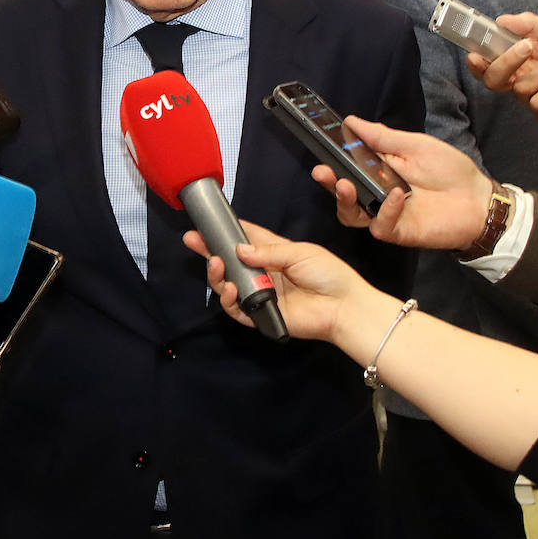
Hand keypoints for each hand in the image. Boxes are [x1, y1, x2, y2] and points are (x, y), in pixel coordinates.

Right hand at [184, 220, 371, 344]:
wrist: (344, 306)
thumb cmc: (329, 275)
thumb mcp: (300, 252)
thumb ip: (267, 251)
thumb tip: (239, 249)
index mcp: (274, 252)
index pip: (245, 239)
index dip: (226, 232)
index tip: (207, 224)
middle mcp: (264, 273)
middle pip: (230, 262)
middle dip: (210, 251)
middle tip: (193, 240)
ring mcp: (261, 294)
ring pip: (228, 285)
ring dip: (218, 275)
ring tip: (216, 265)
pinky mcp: (261, 315)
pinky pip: (237, 309)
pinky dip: (230, 299)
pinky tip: (232, 289)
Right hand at [310, 116, 492, 250]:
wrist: (479, 199)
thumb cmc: (449, 170)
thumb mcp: (415, 145)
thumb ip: (382, 137)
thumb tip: (350, 120)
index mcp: (377, 171)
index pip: (346, 166)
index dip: (331, 160)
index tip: (321, 149)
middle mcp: (376, 194)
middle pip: (343, 193)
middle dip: (329, 183)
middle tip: (322, 171)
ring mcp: (385, 215)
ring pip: (352, 214)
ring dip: (345, 200)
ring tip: (345, 185)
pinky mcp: (398, 231)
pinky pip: (381, 226)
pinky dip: (385, 210)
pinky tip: (395, 195)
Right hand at [465, 13, 537, 125]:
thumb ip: (525, 24)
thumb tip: (502, 22)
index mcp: (516, 63)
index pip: (485, 68)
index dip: (476, 65)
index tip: (476, 55)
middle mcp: (520, 82)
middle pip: (493, 81)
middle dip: (507, 62)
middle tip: (527, 47)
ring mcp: (533, 99)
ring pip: (520, 89)